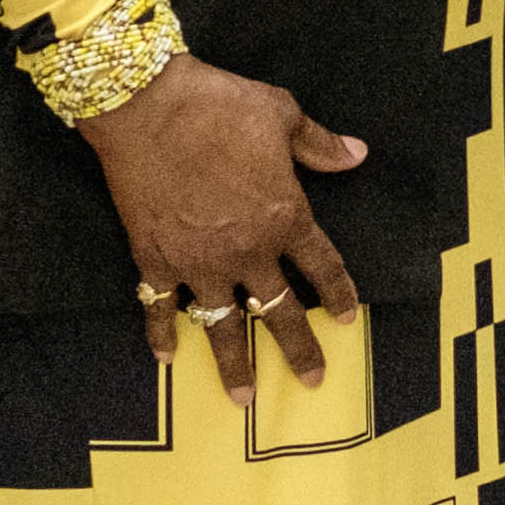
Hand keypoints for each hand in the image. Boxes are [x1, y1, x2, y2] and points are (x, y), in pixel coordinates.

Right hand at [90, 58, 370, 394]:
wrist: (148, 107)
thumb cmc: (219, 106)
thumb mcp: (282, 115)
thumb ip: (319, 144)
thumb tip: (356, 154)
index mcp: (285, 216)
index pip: (322, 266)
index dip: (337, 293)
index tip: (346, 318)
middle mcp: (247, 251)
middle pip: (281, 310)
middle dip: (300, 348)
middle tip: (313, 380)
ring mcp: (199, 262)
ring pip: (223, 324)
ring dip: (234, 363)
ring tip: (244, 399)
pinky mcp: (155, 260)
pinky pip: (159, 307)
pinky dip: (162, 333)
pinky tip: (167, 357)